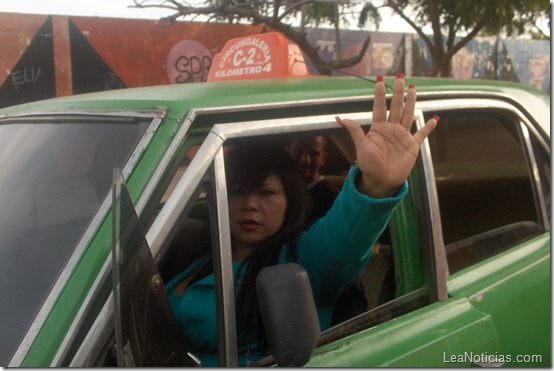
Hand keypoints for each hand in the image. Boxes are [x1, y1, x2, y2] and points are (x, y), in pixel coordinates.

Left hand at [336, 75, 437, 197]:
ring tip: (413, 89)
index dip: (380, 95)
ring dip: (411, 103)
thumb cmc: (368, 164)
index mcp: (378, 128)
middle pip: (396, 107)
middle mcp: (391, 129)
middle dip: (398, 93)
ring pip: (408, 115)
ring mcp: (402, 136)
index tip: (379, 82)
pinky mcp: (412, 146)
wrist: (380, 180)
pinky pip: (421, 135)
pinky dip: (428, 128)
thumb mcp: (361, 147)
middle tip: (400, 78)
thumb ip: (355, 131)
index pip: (379, 108)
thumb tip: (340, 119)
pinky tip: (435, 119)